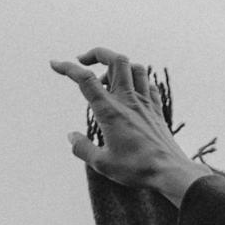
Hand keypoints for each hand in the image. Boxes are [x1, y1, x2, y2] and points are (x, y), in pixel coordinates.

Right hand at [52, 47, 202, 205]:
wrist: (170, 171)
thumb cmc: (136, 169)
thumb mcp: (101, 163)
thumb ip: (82, 148)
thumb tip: (71, 136)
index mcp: (110, 111)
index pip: (85, 80)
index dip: (67, 68)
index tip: (55, 63)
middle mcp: (128, 100)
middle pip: (115, 60)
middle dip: (97, 53)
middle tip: (84, 61)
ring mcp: (145, 102)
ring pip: (135, 67)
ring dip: (118, 66)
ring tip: (106, 81)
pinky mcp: (156, 109)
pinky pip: (148, 83)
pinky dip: (137, 81)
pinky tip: (130, 92)